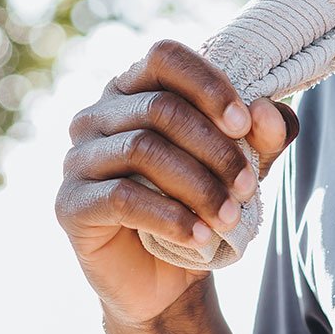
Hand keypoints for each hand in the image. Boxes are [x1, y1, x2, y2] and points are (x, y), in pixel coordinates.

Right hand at [55, 39, 299, 329]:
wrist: (166, 276)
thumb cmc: (203, 201)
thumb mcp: (245, 163)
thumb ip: (263, 134)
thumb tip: (265, 110)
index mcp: (136, 88)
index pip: (165, 57)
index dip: (208, 85)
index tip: (244, 124)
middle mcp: (98, 114)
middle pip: (160, 109)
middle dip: (215, 148)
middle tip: (247, 186)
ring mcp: (78, 157)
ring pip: (142, 150)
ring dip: (198, 185)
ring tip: (230, 215)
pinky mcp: (69, 204)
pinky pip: (122, 198)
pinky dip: (170, 217)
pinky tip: (200, 236)